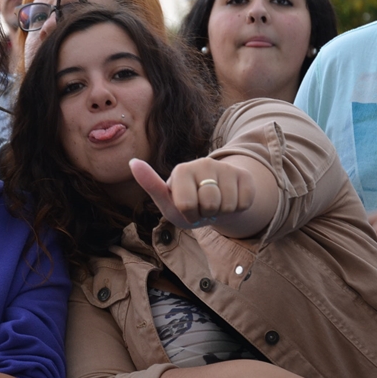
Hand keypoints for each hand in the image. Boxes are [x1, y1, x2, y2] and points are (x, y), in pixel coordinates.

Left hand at [130, 157, 256, 228]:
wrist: (217, 202)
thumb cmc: (187, 205)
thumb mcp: (167, 202)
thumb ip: (151, 184)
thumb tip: (132, 162)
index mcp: (181, 170)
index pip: (187, 205)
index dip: (189, 215)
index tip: (187, 209)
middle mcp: (203, 163)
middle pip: (211, 204)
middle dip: (207, 213)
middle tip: (203, 207)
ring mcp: (225, 167)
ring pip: (229, 204)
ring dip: (222, 212)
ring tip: (215, 204)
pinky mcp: (244, 175)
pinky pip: (244, 203)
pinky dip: (237, 209)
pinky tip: (229, 200)